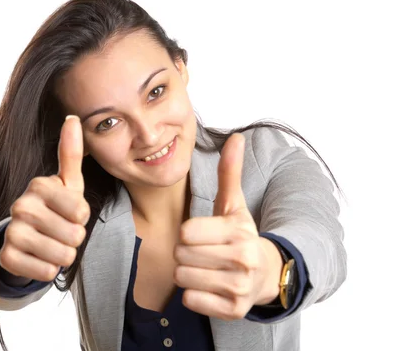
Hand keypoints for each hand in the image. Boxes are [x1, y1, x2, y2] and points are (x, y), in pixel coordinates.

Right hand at [0, 115, 89, 281]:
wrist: (26, 238)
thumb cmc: (55, 207)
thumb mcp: (68, 183)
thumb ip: (71, 152)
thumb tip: (73, 118)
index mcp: (39, 185)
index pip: (81, 211)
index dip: (82, 217)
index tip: (70, 212)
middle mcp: (21, 205)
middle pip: (74, 235)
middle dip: (74, 238)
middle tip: (61, 230)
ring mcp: (11, 231)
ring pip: (62, 256)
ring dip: (64, 255)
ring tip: (52, 243)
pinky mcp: (6, 257)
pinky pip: (47, 272)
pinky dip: (50, 270)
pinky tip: (40, 257)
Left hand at [173, 133, 282, 319]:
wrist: (267, 274)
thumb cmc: (240, 235)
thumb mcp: (234, 205)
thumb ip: (229, 173)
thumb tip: (235, 137)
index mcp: (238, 232)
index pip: (185, 232)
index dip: (188, 233)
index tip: (202, 234)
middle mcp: (242, 260)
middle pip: (181, 255)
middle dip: (186, 253)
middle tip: (204, 252)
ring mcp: (239, 288)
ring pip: (182, 278)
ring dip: (188, 273)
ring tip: (206, 268)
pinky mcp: (233, 310)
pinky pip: (190, 300)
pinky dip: (194, 294)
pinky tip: (209, 286)